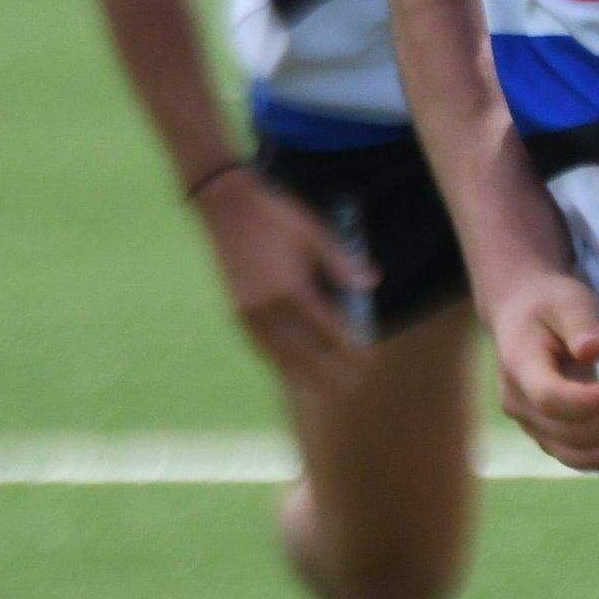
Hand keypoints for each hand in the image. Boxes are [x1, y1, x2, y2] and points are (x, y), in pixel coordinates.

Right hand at [199, 169, 374, 393]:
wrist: (226, 205)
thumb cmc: (275, 215)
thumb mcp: (313, 233)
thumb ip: (342, 262)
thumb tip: (372, 283)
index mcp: (291, 287)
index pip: (329, 330)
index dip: (351, 348)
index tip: (369, 359)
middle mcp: (268, 307)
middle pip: (305, 353)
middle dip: (331, 372)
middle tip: (355, 385)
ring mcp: (248, 312)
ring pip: (279, 356)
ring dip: (304, 376)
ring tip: (324, 392)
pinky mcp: (236, 311)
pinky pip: (260, 347)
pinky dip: (277, 362)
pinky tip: (290, 371)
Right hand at [488, 268, 598, 470]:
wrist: (522, 318)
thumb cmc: (548, 305)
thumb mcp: (568, 300)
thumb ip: (581, 323)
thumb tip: (595, 350)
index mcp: (519, 366)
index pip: (551, 399)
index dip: (593, 401)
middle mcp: (519, 404)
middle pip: (569, 433)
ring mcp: (531, 426)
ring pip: (576, 456)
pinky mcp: (547, 436)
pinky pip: (580, 459)